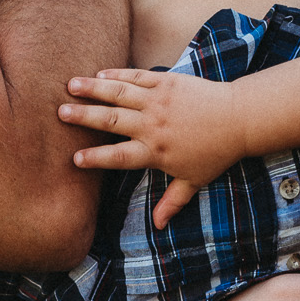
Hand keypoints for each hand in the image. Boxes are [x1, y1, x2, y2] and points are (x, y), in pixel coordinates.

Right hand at [58, 69, 246, 227]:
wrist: (239, 118)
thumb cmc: (216, 153)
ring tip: (70, 85)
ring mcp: (158, 102)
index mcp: (155, 152)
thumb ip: (172, 202)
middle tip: (60, 113)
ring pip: (119, 94)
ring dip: (93, 89)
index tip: (74, 159)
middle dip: (83, 117)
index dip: (95, 158)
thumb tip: (158, 227)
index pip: (118, 157)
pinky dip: (117, 74)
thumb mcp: (193, 181)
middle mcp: (152, 126)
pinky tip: (100, 73)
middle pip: (110, 121)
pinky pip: (137, 77)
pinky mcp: (167, 82)